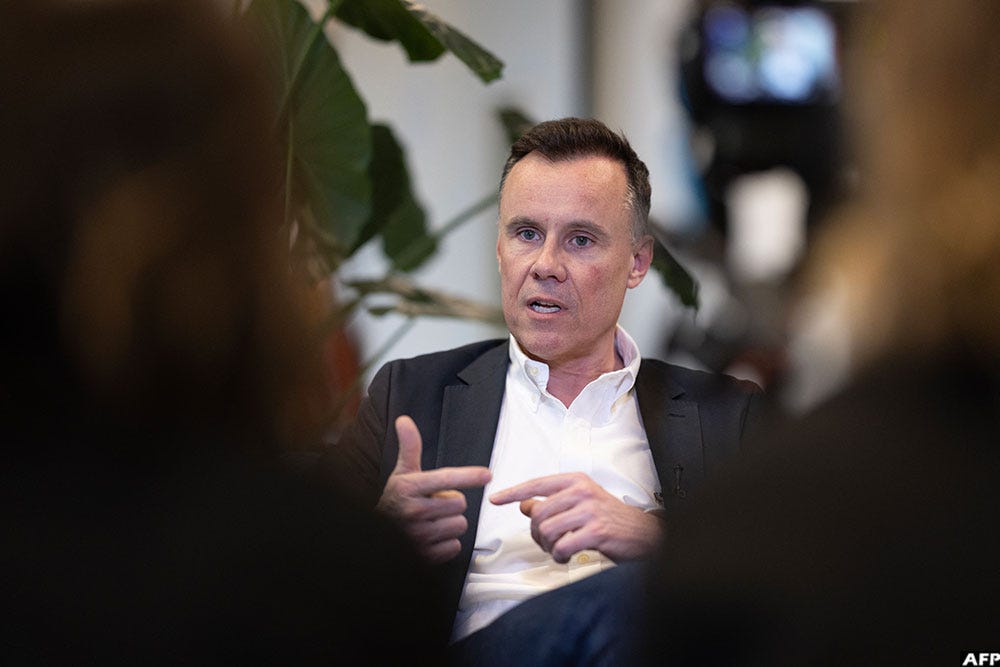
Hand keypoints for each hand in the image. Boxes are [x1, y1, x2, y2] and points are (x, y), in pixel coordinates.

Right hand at [376, 415, 490, 563]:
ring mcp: (419, 535)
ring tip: (432, 520)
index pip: (445, 479)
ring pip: (459, 525)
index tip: (486, 475)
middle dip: (451, 503)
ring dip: (450, 523)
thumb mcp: (401, 473)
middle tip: (433, 503)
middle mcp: (413, 511)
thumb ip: (409, 447)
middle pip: (459, 503)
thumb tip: (404, 420)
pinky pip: (455, 546)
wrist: (377, 534)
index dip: (468, 476)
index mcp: (409, 487)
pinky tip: (432, 538)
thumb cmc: (395, 500)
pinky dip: (447, 543)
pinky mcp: (425, 555)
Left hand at [490, 472, 662, 563]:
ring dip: (548, 547)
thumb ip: (554, 502)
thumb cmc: (612, 519)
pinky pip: (562, 546)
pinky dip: (559, 556)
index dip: (513, 492)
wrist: (644, 534)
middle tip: (545, 542)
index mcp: (577, 481)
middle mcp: (582, 492)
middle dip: (536, 533)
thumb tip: (525, 504)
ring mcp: (590, 510)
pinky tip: (566, 556)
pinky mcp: (596, 531)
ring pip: (547, 530)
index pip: (537, 484)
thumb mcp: (581, 503)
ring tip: (558, 550)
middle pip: (538, 512)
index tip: (496, 498)